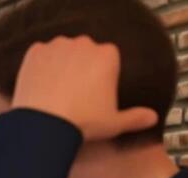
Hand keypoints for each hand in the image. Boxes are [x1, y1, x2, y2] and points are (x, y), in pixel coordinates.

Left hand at [11, 36, 156, 141]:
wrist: (44, 124)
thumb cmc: (82, 123)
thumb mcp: (114, 123)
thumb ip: (135, 117)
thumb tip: (152, 117)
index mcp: (108, 55)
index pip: (106, 58)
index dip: (99, 75)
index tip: (92, 92)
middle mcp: (84, 44)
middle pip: (83, 51)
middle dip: (80, 67)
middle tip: (72, 92)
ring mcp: (57, 46)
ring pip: (61, 51)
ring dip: (59, 64)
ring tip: (54, 89)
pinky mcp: (35, 52)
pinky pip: (39, 54)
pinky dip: (39, 66)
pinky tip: (39, 84)